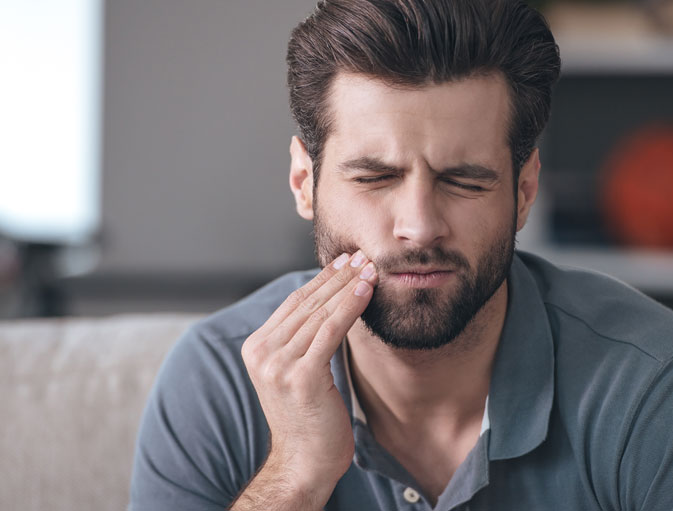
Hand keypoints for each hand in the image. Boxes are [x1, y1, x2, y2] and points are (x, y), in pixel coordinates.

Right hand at [239, 251, 376, 506]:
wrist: (304, 463)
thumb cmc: (309, 418)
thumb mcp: (297, 372)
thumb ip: (302, 340)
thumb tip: (330, 302)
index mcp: (256, 347)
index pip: (293, 303)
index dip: (322, 279)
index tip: (345, 261)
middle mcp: (261, 353)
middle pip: (306, 303)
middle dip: (337, 277)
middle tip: (362, 256)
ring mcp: (278, 365)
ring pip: (319, 313)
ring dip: (348, 287)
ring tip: (370, 269)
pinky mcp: (301, 376)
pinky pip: (330, 331)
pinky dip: (349, 307)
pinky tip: (366, 291)